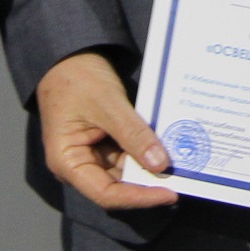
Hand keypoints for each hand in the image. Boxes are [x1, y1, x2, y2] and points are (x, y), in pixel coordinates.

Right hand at [33, 51, 178, 210]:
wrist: (69, 52)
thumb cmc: (77, 77)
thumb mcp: (108, 104)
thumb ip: (133, 135)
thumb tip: (160, 165)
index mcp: (68, 162)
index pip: (106, 194)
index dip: (138, 198)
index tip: (169, 193)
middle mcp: (78, 164)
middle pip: (117, 186)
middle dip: (148, 184)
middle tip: (181, 181)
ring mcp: (92, 154)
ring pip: (125, 171)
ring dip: (149, 168)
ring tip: (179, 168)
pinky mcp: (104, 143)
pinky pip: (127, 155)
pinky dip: (145, 152)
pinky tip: (166, 151)